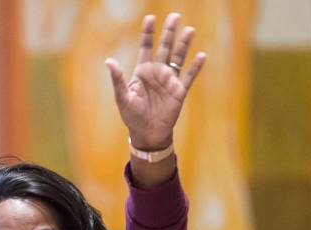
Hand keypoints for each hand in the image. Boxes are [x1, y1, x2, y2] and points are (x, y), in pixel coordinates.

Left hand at [105, 13, 205, 149]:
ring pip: (178, 58)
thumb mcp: (122, 98)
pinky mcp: (180, 91)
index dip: (148, 33)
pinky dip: (195, 67)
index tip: (150, 18)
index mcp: (142, 71)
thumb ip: (118, 79)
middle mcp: (157, 72)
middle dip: (169, 32)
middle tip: (175, 15)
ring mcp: (169, 80)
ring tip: (189, 30)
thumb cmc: (132, 116)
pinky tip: (201, 56)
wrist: (147, 134)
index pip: (146, 47)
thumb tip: (109, 61)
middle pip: (165, 47)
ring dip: (184, 45)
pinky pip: (189, 77)